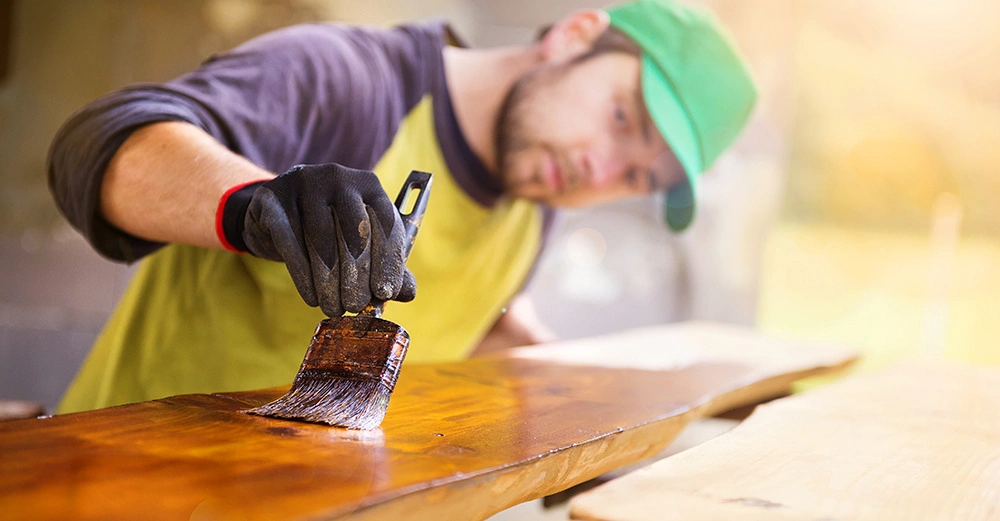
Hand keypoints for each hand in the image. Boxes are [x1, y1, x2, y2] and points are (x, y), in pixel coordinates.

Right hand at [218, 163, 415, 315]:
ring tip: (333, 308)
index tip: (387, 292)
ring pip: (321, 238)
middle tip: (356, 306)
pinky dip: (302, 275)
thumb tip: (408, 293)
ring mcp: (304, 183)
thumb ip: (385, 264)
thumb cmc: (328, 231)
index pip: (386, 221)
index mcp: (368, 184)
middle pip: (355, 229)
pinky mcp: (273, 197)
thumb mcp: (360, 242)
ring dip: (329, 280)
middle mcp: (338, 177)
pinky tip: (311, 298)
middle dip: (357, 274)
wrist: (275, 215)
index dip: (389, 259)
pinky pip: (290, 241)